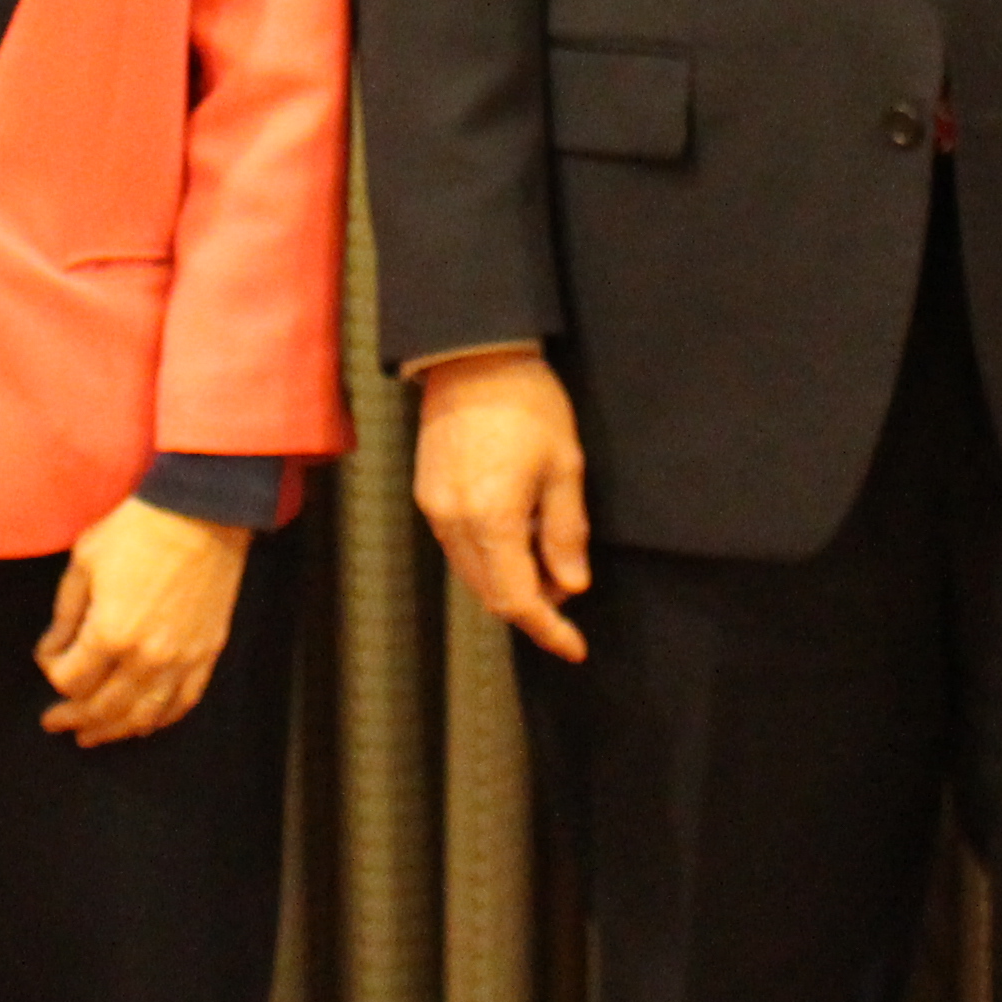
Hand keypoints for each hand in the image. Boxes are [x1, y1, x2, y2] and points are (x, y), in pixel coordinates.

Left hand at [38, 500, 250, 743]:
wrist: (200, 512)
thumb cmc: (137, 529)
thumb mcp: (84, 562)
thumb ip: (65, 615)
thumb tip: (52, 651)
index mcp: (110, 633)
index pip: (70, 679)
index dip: (51, 673)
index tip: (48, 657)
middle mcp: (146, 657)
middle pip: (102, 708)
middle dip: (73, 717)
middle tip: (55, 722)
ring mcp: (181, 660)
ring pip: (143, 716)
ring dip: (113, 731)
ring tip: (92, 735)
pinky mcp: (206, 654)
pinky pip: (182, 702)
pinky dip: (160, 719)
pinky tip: (143, 724)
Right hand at [413, 347, 594, 662]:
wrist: (473, 355)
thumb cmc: (529, 404)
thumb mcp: (565, 466)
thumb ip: (567, 532)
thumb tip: (571, 586)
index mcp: (491, 518)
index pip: (518, 599)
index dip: (548, 629)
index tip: (574, 646)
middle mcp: (453, 522)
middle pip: (490, 594)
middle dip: (531, 607)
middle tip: (567, 596)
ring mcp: (434, 509)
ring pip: (471, 574)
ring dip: (508, 582)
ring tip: (547, 561)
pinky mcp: (426, 493)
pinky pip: (457, 547)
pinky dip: (488, 558)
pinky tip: (517, 536)